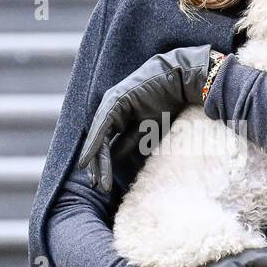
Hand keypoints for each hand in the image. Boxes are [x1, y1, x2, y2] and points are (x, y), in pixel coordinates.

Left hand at [77, 44, 215, 192]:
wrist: (177, 80)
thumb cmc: (166, 103)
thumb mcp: (145, 129)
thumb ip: (128, 142)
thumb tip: (113, 158)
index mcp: (118, 116)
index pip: (107, 143)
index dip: (103, 163)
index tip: (101, 183)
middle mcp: (110, 110)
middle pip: (100, 142)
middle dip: (97, 165)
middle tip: (96, 185)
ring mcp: (110, 104)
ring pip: (98, 137)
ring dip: (96, 160)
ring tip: (96, 180)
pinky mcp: (113, 102)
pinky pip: (101, 127)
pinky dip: (94, 144)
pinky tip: (89, 159)